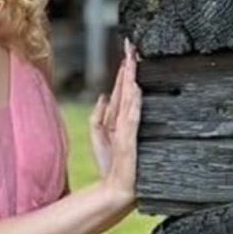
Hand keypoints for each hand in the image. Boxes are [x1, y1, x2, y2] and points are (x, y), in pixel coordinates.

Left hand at [89, 40, 141, 203]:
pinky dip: (134, 102)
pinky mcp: (130, 138)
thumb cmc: (108, 164)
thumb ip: (98, 115)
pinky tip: (135, 88)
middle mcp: (129, 120)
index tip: (128, 49)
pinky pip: (132, 117)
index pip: (123, 88)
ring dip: (132, 78)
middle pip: (129, 88)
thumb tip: (103, 95)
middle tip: (133, 45)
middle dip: (130, 67)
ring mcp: (131, 128)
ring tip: (134, 60)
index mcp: (121, 117)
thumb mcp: (97, 135)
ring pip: (131, 97)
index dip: (125, 69)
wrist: (114, 188)